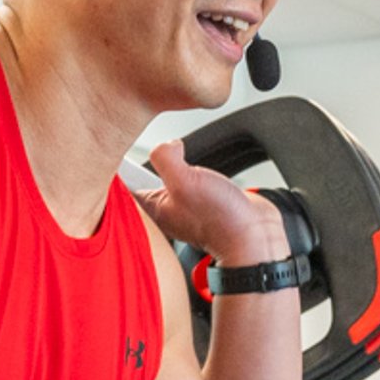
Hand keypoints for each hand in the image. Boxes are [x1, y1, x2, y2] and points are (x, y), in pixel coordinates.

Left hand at [139, 138, 285, 268]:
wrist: (254, 234)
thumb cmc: (221, 218)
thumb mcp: (184, 181)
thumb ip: (166, 158)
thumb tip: (168, 145)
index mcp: (154, 209)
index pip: (129, 183)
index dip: (126, 164)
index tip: (128, 147)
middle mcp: (168, 209)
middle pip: (149, 178)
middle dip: (158, 161)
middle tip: (165, 151)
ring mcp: (187, 207)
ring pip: (173, 179)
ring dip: (181, 166)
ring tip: (186, 162)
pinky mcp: (205, 203)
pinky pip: (194, 182)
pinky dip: (198, 174)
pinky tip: (204, 174)